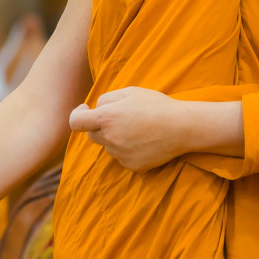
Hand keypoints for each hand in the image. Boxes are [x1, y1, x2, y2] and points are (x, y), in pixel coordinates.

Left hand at [68, 87, 192, 171]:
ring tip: (139, 129)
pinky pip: (122, 157)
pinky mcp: (132, 166)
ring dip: (117, 138)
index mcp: (107, 117)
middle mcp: (110, 138)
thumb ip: (106, 99)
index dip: (77, 115)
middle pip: (93, 135)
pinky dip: (129, 150)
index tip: (84, 110)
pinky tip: (145, 142)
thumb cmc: (156, 105)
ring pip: (109, 146)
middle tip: (121, 118)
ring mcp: (120, 155)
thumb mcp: (130, 92)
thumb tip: (93, 109)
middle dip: (101, 126)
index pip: (76, 122)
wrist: (182, 127)